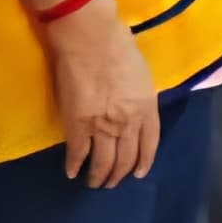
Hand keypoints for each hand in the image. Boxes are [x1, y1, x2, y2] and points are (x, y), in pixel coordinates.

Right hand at [44, 0, 160, 188]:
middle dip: (118, 174)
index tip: (138, 173)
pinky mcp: (77, 125)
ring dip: (98, 176)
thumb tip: (133, 107)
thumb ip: (139, 97)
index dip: (143, 161)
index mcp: (147, 108)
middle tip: (111, 182)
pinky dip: (74, 165)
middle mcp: (128, 122)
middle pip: (125, 157)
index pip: (149, 144)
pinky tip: (72, 172)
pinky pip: (77, 153)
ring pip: (103, 162)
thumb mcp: (142, 75)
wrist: (91, 39)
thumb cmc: (119, 47)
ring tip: (94, 183)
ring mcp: (102, 127)